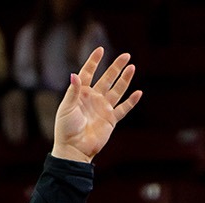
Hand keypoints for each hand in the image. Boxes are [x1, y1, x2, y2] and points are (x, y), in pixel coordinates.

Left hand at [51, 48, 141, 163]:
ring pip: (117, 90)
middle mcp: (93, 98)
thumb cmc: (66, 129)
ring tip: (132, 67)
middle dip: (116, 67)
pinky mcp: (111, 120)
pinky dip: (131, 101)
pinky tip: (138, 92)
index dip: (94, 61)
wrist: (74, 149)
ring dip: (125, 79)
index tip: (101, 50)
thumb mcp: (67, 108)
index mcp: (81, 93)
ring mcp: (103, 108)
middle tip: (126, 55)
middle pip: (107, 79)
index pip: (88, 73)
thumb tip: (75, 74)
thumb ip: (73, 91)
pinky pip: (123, 109)